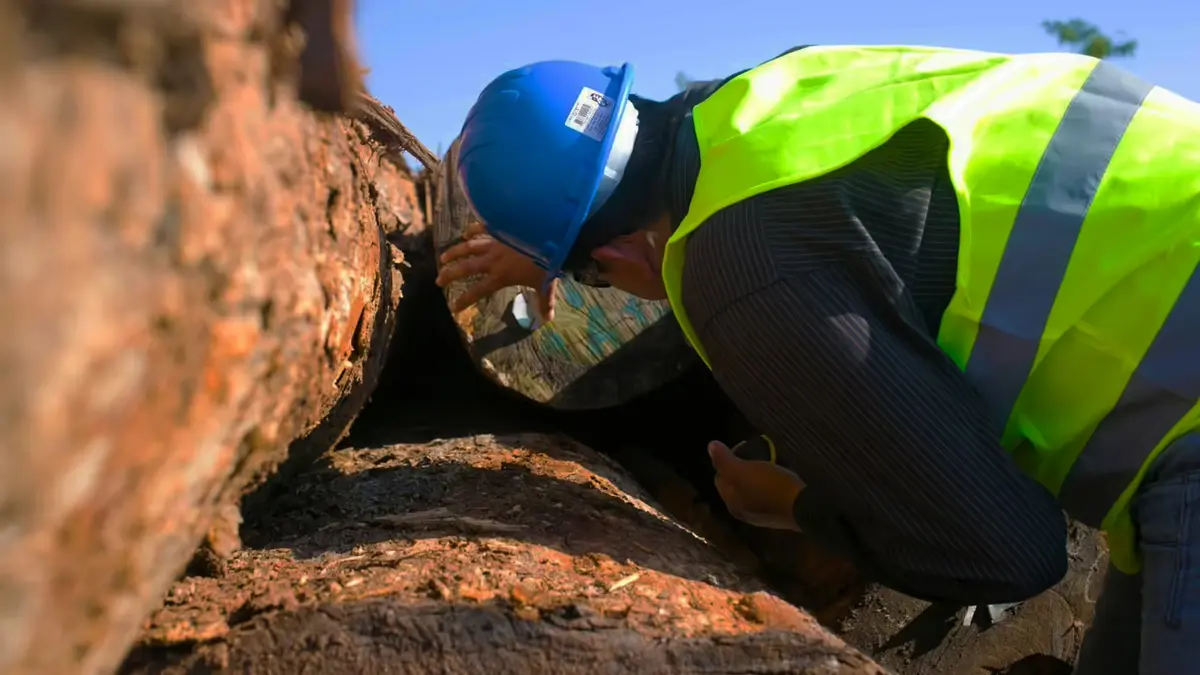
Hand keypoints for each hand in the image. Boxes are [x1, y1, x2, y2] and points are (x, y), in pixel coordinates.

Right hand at [435, 221, 557, 319]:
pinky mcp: (500, 228)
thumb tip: (548, 318)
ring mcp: (494, 242)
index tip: (453, 307)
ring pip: (468, 247)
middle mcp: (492, 260)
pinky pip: (482, 228)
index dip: (464, 300)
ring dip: (454, 252)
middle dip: (449, 275)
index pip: (477, 291)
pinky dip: (473, 229)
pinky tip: (466, 233)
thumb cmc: (548, 263)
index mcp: (500, 276)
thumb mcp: (545, 285)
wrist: (551, 236)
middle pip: (464, 268)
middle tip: (438, 280)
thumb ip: (544, 301)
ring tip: (443, 257)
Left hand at [709, 440, 804, 530]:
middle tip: (752, 454)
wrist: (804, 507)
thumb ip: (724, 460)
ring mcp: (763, 515)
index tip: (740, 449)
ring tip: (767, 462)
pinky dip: (770, 483)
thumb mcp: (742, 471)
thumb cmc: (769, 487)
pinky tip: (779, 476)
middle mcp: (744, 512)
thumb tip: (710, 446)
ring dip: (757, 476)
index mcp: (732, 503)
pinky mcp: (780, 512)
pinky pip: (769, 494)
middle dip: (741, 469)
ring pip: (753, 490)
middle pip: (736, 486)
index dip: (726, 462)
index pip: (720, 479)